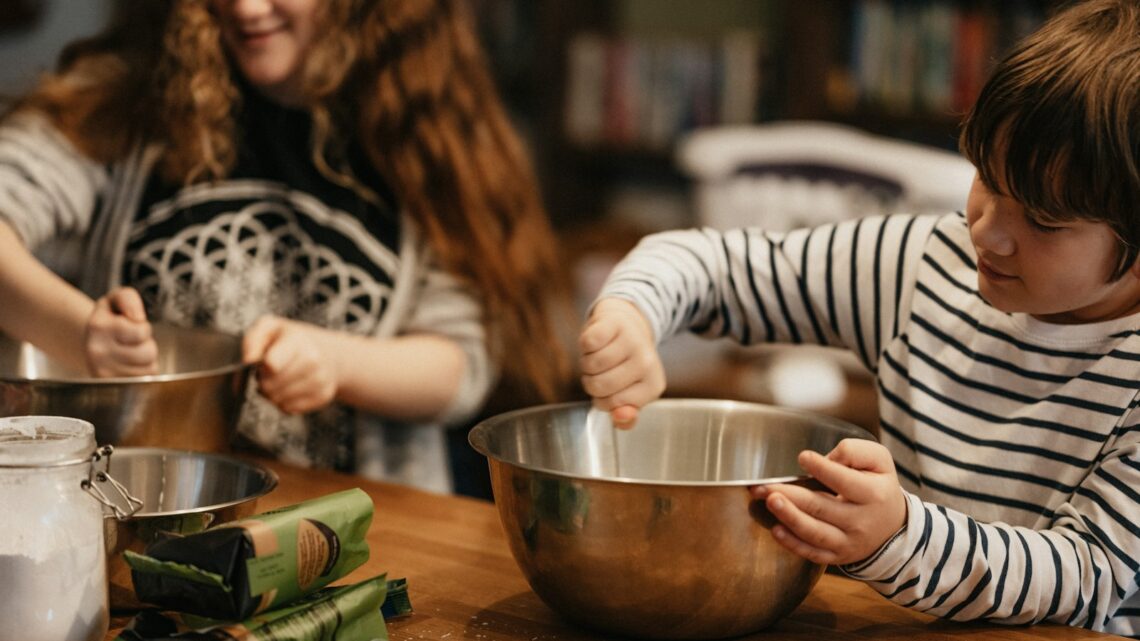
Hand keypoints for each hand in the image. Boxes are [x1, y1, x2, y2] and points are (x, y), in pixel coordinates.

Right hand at [84, 287, 157, 376]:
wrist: (91, 342)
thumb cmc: (110, 319)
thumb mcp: (116, 299)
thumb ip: (128, 298)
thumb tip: (137, 318)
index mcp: (98, 327)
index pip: (141, 332)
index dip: (143, 327)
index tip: (130, 325)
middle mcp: (97, 352)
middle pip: (148, 353)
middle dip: (147, 344)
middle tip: (132, 341)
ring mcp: (102, 373)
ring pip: (149, 368)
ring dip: (146, 360)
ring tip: (130, 352)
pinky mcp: (111, 387)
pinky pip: (145, 381)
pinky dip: (142, 373)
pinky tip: (129, 365)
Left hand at [242, 315, 338, 414]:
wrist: (327, 353)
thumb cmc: (292, 341)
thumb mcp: (270, 328)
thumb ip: (253, 340)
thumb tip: (248, 360)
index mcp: (298, 341)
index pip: (271, 365)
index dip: (260, 368)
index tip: (262, 363)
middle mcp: (313, 361)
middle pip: (270, 386)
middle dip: (263, 382)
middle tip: (268, 373)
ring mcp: (320, 380)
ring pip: (278, 400)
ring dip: (272, 394)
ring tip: (277, 380)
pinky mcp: (322, 396)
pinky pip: (289, 409)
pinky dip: (284, 402)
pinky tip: (288, 389)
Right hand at [577, 298, 664, 427]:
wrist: (626, 325)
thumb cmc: (624, 365)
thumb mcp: (630, 395)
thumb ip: (625, 417)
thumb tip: (620, 417)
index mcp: (653, 386)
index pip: (613, 405)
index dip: (602, 400)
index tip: (610, 389)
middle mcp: (647, 363)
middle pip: (599, 385)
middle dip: (591, 382)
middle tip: (601, 372)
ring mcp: (632, 341)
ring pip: (591, 365)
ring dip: (586, 363)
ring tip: (598, 356)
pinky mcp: (616, 323)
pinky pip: (587, 343)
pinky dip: (585, 345)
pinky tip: (596, 342)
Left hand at [750, 438, 906, 565]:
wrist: (893, 527)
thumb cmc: (879, 486)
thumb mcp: (879, 461)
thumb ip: (855, 452)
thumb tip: (827, 458)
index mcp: (873, 494)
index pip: (844, 481)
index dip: (823, 469)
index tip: (803, 457)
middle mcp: (861, 521)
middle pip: (822, 508)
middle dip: (792, 496)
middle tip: (765, 486)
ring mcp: (848, 542)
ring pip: (815, 532)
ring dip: (789, 517)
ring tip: (770, 502)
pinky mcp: (836, 556)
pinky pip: (812, 553)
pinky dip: (793, 544)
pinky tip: (776, 530)